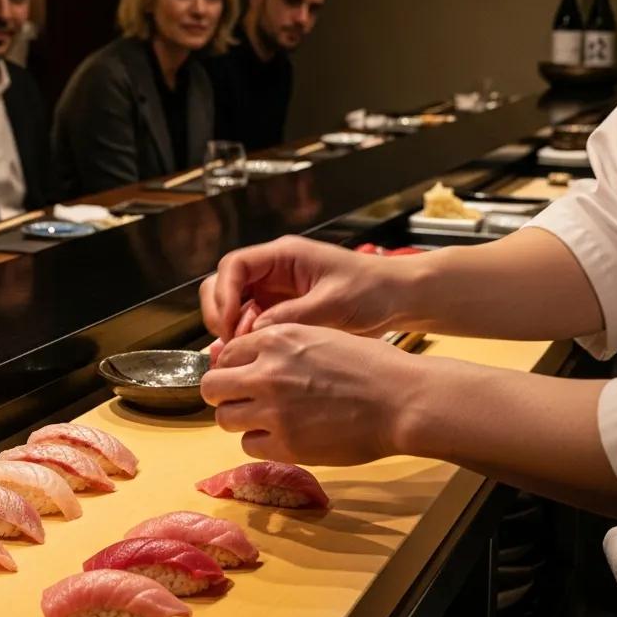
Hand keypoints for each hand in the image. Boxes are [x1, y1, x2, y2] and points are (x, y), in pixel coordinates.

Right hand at [199, 235, 412, 342]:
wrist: (397, 298)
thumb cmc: (371, 291)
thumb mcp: (333, 304)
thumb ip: (292, 316)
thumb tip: (254, 333)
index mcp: (284, 255)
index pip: (234, 265)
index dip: (224, 294)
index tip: (228, 324)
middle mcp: (273, 270)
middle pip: (225, 283)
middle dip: (219, 311)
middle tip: (227, 344)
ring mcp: (275, 291)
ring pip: (234, 305)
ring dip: (229, 329)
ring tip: (236, 356)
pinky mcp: (281, 310)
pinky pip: (250, 322)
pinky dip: (244, 339)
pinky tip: (248, 360)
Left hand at [201, 324, 418, 464]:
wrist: (401, 399)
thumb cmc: (369, 365)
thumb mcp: (319, 335)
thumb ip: (279, 344)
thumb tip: (244, 356)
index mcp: (276, 338)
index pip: (226, 353)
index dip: (231, 366)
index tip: (241, 376)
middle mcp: (267, 372)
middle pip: (212, 386)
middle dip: (222, 393)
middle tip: (240, 400)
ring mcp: (274, 411)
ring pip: (224, 418)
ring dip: (239, 419)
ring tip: (263, 420)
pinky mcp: (286, 445)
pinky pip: (248, 446)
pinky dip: (259, 443)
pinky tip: (282, 436)